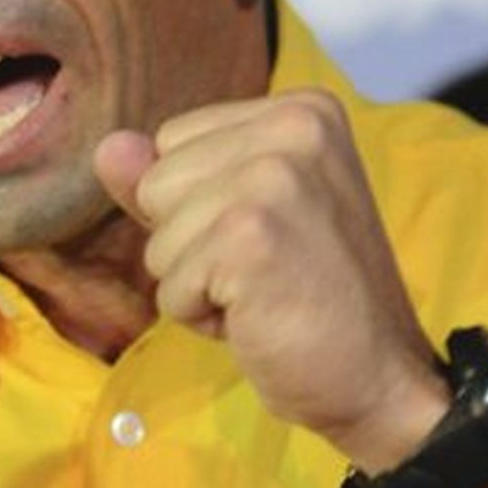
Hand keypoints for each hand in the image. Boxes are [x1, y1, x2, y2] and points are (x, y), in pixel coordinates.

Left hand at [95, 89, 448, 471]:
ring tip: (264, 292)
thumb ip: (170, 176)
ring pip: (157, 235)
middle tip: (267, 269)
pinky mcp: (251, 235)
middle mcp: (295, 127)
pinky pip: (169, 282)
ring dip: (196, 281)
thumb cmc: (309, 295)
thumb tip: (107, 146)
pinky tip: (260, 317)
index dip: (200, 204)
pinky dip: (201, 316)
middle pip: (156, 181)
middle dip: (191, 241)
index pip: (172, 141)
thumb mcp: (239, 217)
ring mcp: (274, 177)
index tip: (268, 235)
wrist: (380, 378)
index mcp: (301, 108)